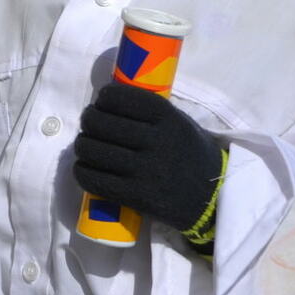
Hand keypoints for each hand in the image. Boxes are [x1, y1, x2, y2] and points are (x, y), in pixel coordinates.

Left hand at [73, 83, 221, 233]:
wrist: (212, 197)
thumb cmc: (191, 154)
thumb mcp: (181, 123)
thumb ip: (151, 113)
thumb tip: (110, 103)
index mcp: (169, 118)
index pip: (122, 98)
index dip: (105, 97)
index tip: (102, 102)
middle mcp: (156, 141)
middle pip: (101, 123)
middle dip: (89, 120)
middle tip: (90, 124)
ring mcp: (145, 170)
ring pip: (92, 149)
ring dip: (82, 145)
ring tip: (86, 145)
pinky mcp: (136, 196)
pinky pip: (94, 179)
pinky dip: (82, 171)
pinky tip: (84, 167)